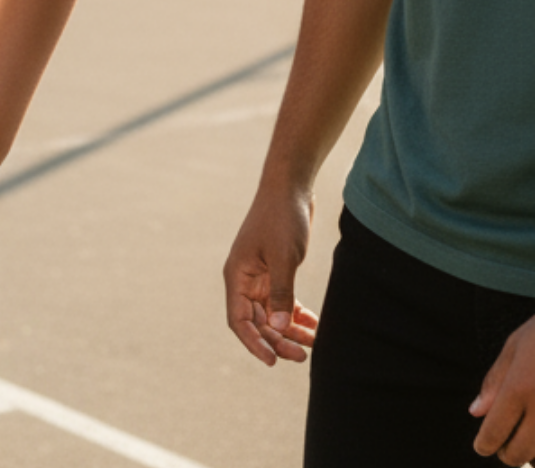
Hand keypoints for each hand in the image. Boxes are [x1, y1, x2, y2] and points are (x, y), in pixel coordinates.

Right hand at [224, 182, 319, 364]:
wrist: (290, 189)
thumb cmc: (282, 219)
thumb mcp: (283, 257)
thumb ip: (281, 293)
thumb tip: (279, 327)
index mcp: (237, 275)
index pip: (238, 319)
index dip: (253, 343)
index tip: (272, 361)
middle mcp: (244, 279)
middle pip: (256, 321)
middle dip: (277, 341)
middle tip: (302, 356)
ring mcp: (259, 277)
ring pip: (271, 315)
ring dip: (289, 331)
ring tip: (313, 343)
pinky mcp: (275, 272)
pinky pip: (283, 303)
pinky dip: (296, 316)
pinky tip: (314, 326)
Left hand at [472, 315, 534, 461]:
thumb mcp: (513, 349)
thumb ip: (494, 382)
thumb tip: (476, 412)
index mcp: (520, 387)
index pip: (496, 429)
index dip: (486, 444)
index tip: (482, 447)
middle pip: (522, 451)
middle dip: (509, 455)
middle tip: (503, 450)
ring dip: (531, 455)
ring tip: (522, 444)